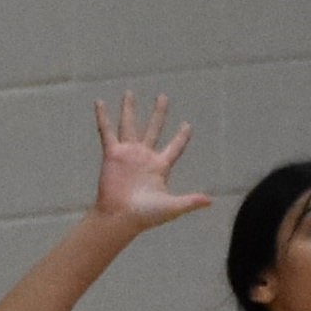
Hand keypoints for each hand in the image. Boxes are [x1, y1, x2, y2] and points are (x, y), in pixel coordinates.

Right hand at [93, 91, 210, 227]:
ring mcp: (128, 154)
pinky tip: (100, 102)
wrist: (121, 217)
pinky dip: (103, 117)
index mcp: (160, 167)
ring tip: (129, 92)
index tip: (187, 125)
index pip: (174, 147)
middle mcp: (145, 157)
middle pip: (154, 129)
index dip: (181, 137)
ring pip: (130, 125)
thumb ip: (190, 201)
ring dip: (129, 109)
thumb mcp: (172, 207)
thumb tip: (210, 201)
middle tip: (163, 96)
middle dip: (158, 113)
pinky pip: (107, 132)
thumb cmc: (146, 215)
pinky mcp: (113, 155)